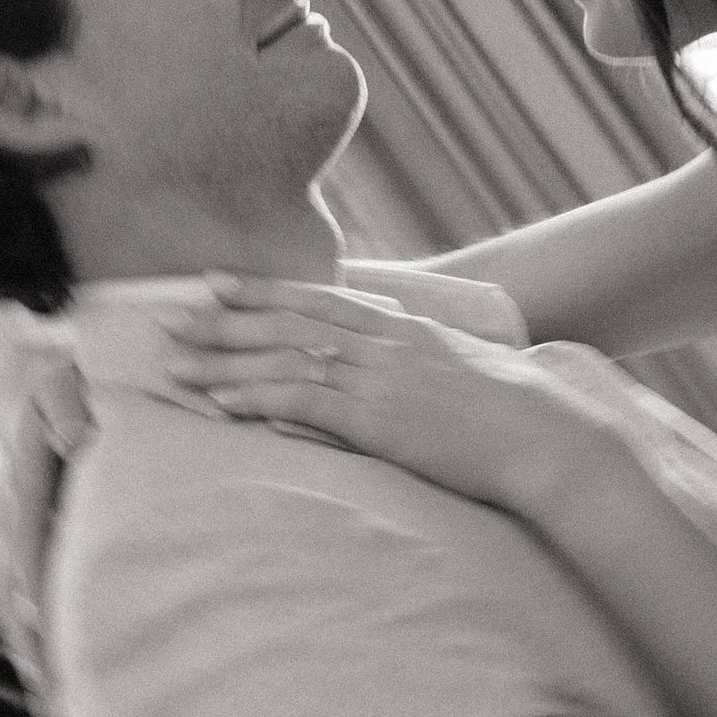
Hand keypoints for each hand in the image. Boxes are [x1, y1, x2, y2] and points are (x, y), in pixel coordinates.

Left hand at [166, 280, 633, 522]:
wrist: (545, 432)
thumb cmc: (514, 413)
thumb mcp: (460, 370)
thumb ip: (417, 361)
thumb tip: (381, 372)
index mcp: (403, 327)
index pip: (318, 298)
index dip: (262, 290)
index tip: (216, 284)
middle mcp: (383, 342)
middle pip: (287, 323)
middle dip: (224, 323)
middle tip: (171, 322)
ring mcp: (378, 378)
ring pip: (284, 359)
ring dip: (224, 364)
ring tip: (176, 368)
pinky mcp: (376, 418)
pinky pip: (302, 401)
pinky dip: (257, 399)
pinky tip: (221, 404)